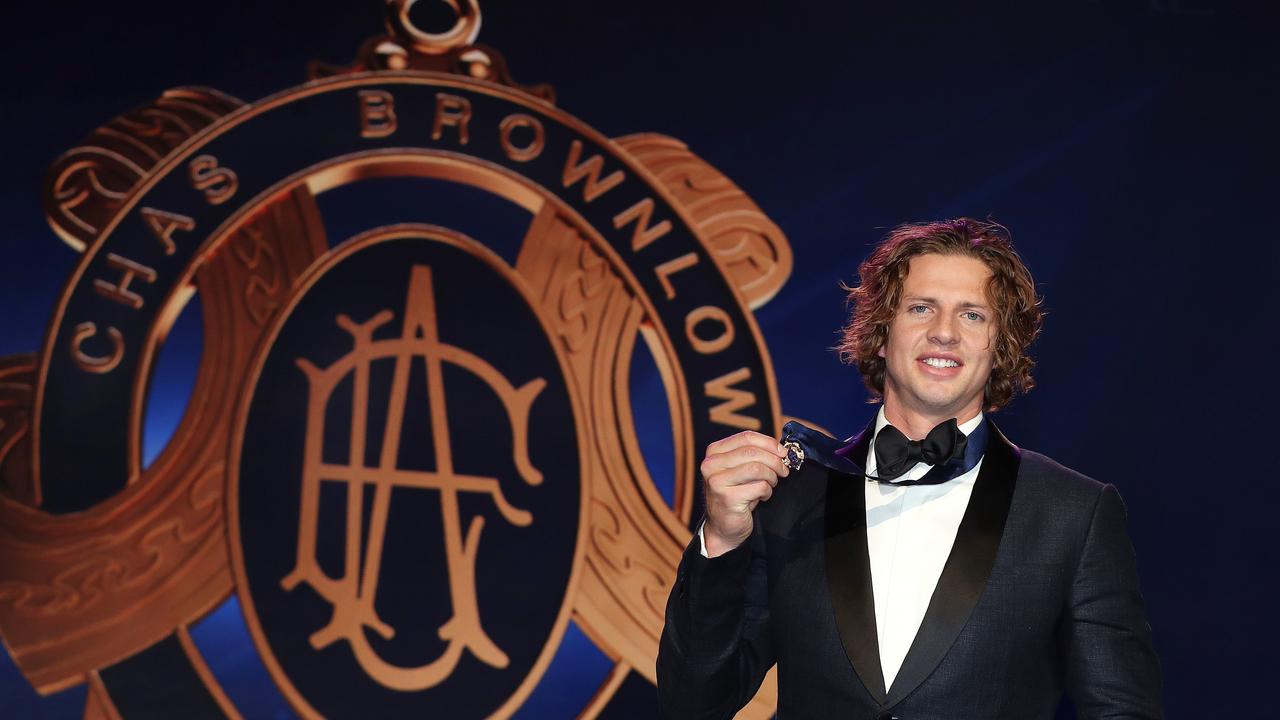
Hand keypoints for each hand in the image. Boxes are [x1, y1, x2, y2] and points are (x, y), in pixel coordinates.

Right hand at [699, 430, 789, 556]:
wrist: (723, 526)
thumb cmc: (735, 495)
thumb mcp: (740, 469)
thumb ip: (753, 455)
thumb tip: (780, 448)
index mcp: (714, 452)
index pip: (746, 437)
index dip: (769, 443)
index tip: (782, 452)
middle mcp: (711, 464)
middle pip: (752, 452)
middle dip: (774, 461)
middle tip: (783, 470)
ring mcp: (717, 481)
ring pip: (757, 468)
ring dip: (771, 477)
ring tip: (771, 484)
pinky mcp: (727, 497)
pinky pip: (759, 487)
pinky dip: (767, 491)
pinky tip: (763, 496)